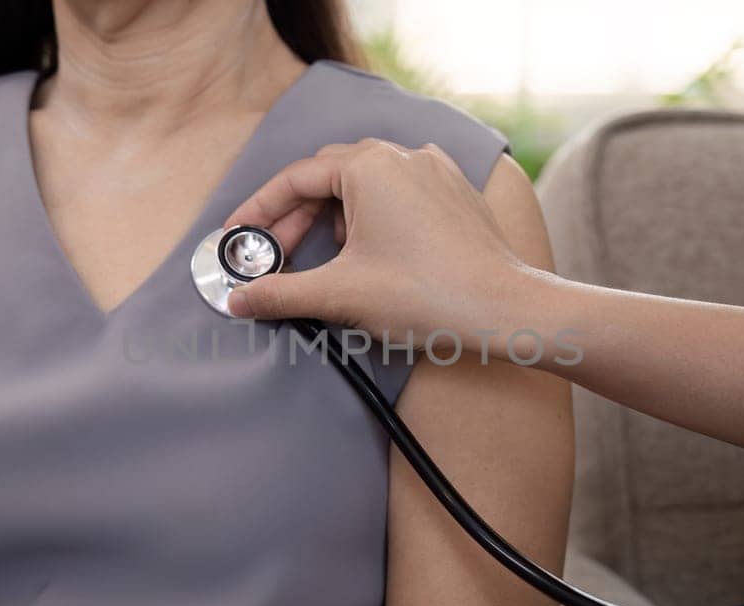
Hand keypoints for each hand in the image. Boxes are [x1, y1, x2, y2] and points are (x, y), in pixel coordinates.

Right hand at [224, 139, 547, 353]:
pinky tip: (371, 254)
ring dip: (334, 218)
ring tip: (326, 261)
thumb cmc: (428, 296)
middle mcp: (403, 155)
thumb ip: (280, 293)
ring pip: (365, 183)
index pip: (295, 179)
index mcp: (370, 166)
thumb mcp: (340, 295)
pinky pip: (399, 192)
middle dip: (295, 217)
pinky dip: (372, 217)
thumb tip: (237, 300)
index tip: (239, 239)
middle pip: (328, 177)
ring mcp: (434, 170)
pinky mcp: (455, 192)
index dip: (259, 211)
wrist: (506, 311)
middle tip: (275, 257)